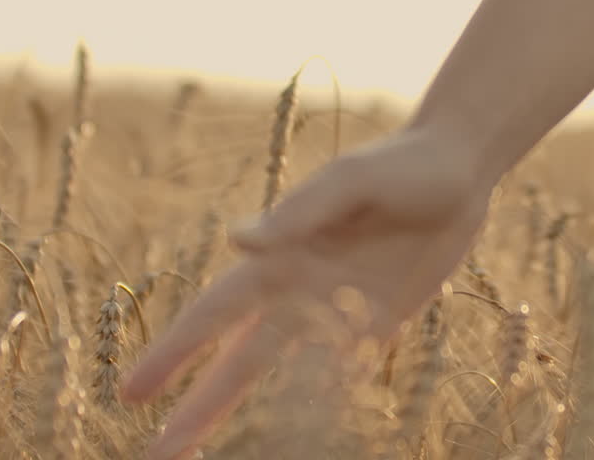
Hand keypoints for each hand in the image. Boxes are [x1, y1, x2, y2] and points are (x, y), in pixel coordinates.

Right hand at [120, 125, 494, 459]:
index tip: (131, 393)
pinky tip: (299, 441)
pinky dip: (320, 408)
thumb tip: (235, 242)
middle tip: (159, 454)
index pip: (213, 314)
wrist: (462, 168)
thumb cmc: (400, 164)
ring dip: (253, 418)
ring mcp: (339, 311)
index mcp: (280, 256)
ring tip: (211, 456)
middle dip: (198, 407)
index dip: (172, 354)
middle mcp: (300, 290)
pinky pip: (343, 374)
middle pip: (238, 362)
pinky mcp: (380, 323)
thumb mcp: (351, 181)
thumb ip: (300, 213)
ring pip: (285, 378)